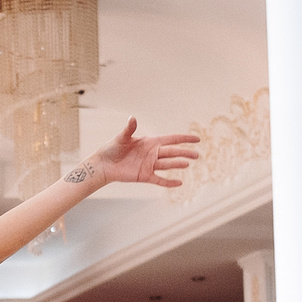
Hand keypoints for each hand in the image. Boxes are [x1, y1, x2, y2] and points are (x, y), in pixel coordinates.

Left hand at [71, 118, 200, 189]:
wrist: (104, 165)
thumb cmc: (112, 149)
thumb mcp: (121, 138)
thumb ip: (129, 129)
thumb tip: (133, 118)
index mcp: (150, 142)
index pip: (172, 139)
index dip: (184, 139)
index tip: (196, 139)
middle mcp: (153, 153)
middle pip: (173, 152)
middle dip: (185, 153)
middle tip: (197, 155)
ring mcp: (150, 165)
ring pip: (167, 165)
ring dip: (177, 164)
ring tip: (188, 164)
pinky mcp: (145, 176)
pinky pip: (159, 180)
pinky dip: (168, 182)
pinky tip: (179, 183)